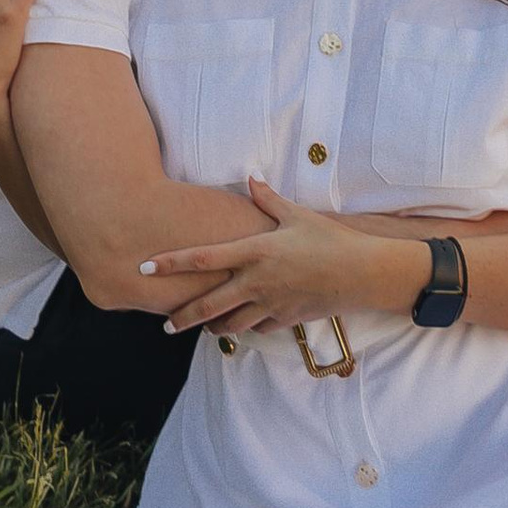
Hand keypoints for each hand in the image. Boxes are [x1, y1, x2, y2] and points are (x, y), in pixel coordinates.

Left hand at [142, 184, 426, 338]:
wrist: (361, 274)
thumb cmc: (330, 240)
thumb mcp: (298, 215)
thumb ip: (269, 200)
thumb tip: (250, 178)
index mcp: (255, 252)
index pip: (203, 258)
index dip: (171, 263)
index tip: (145, 266)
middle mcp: (256, 282)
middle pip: (209, 305)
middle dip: (183, 317)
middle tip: (165, 326)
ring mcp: (270, 304)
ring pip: (231, 324)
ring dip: (214, 327)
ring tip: (202, 327)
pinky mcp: (285, 320)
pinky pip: (259, 328)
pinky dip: (249, 327)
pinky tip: (245, 325)